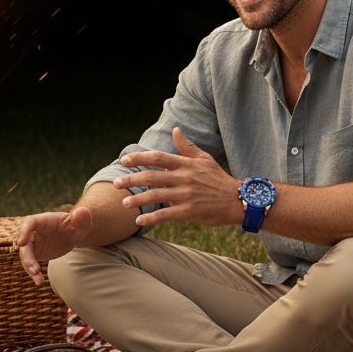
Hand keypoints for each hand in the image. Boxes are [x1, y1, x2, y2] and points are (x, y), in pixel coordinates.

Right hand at [16, 206, 92, 285]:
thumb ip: (82, 218)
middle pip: (25, 244)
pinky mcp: (35, 253)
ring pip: (26, 256)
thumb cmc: (77, 225)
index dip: (24, 231)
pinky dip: (33, 272)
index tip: (21, 243)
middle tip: (34, 269)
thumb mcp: (82, 222)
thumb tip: (83, 211)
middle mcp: (34, 231)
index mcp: (43, 220)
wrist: (73, 234)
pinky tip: (39, 281)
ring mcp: (33, 243)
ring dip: (30, 268)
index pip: (30, 222)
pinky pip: (30, 263)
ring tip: (38, 280)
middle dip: (27, 257)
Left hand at [115, 127, 241, 228]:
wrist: (237, 200)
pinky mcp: (189, 211)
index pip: (158, 158)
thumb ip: (187, 147)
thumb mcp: (204, 159)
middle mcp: (183, 178)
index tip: (124, 160)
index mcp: (186, 164)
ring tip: (124, 203)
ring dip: (138, 200)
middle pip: (152, 176)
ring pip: (156, 196)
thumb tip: (175, 130)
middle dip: (131, 179)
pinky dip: (151, 218)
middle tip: (115, 183)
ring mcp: (186, 195)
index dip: (139, 158)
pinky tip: (140, 221)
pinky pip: (166, 215)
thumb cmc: (218, 179)